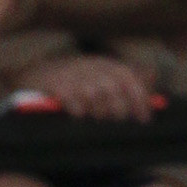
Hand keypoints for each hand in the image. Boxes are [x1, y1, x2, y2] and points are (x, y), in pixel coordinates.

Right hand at [20, 53, 157, 121]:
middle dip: (118, 109)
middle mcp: (89, 66)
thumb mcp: (100, 75)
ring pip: (93, 93)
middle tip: (115, 122)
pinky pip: (69, 96)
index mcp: (104, 64)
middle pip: (112, 88)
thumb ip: (126, 79)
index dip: (139, 99)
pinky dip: (77, 108)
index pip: (128, 78)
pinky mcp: (52, 83)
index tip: (143, 119)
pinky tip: (79, 116)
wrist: (33, 74)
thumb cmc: (73, 80)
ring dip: (98, 111)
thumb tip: (153, 81)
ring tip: (97, 120)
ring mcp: (69, 74)